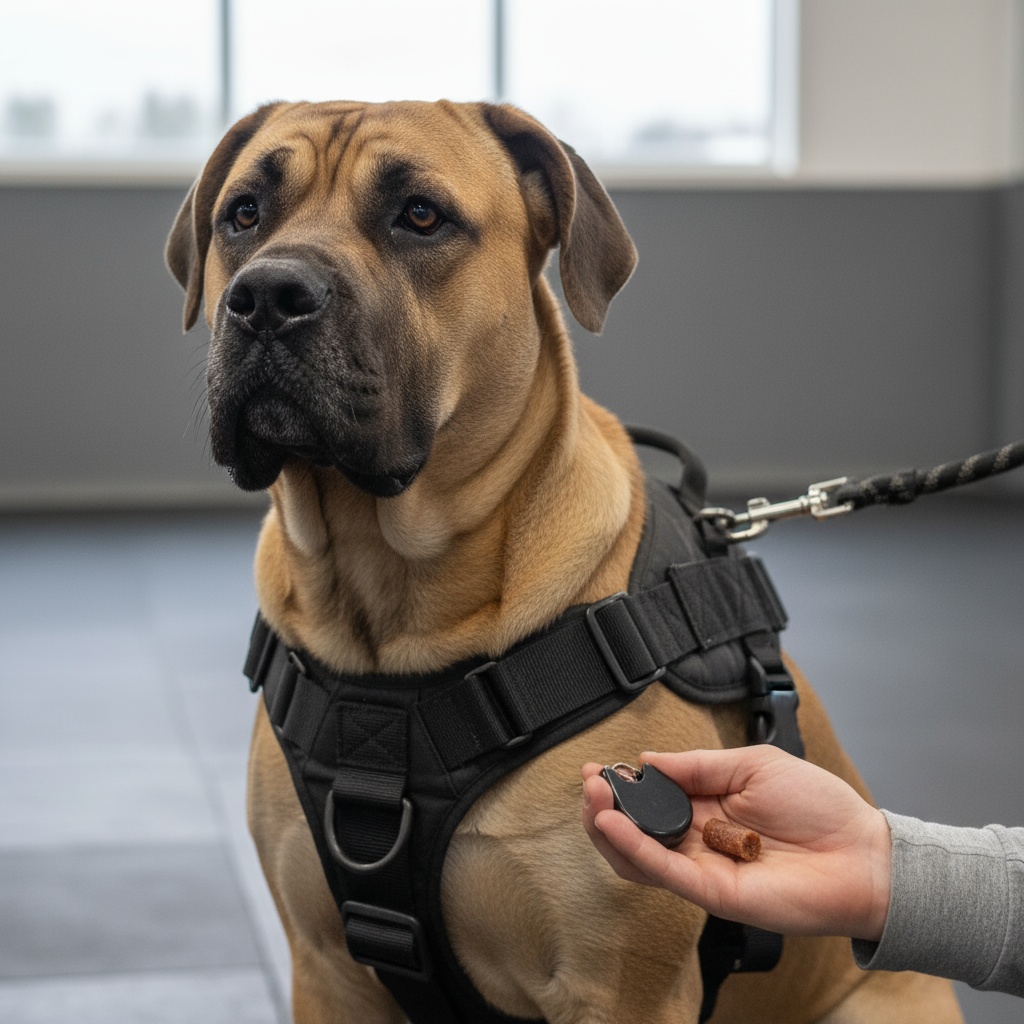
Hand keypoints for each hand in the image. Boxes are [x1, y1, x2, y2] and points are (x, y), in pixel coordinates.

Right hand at [582, 746, 891, 940]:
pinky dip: (633, 848)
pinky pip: (663, 872)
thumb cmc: (818, 806)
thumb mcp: (753, 764)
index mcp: (706, 805)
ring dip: (608, 828)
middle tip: (589, 784)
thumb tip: (649, 760)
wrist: (862, 854)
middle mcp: (697, 838)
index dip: (620, 785)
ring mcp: (701, 866)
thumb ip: (699, 766)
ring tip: (594, 801)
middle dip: (603, 806)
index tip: (597, 768)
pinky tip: (612, 824)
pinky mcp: (711, 892)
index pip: (649, 797)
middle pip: (634, 829)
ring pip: (637, 856)